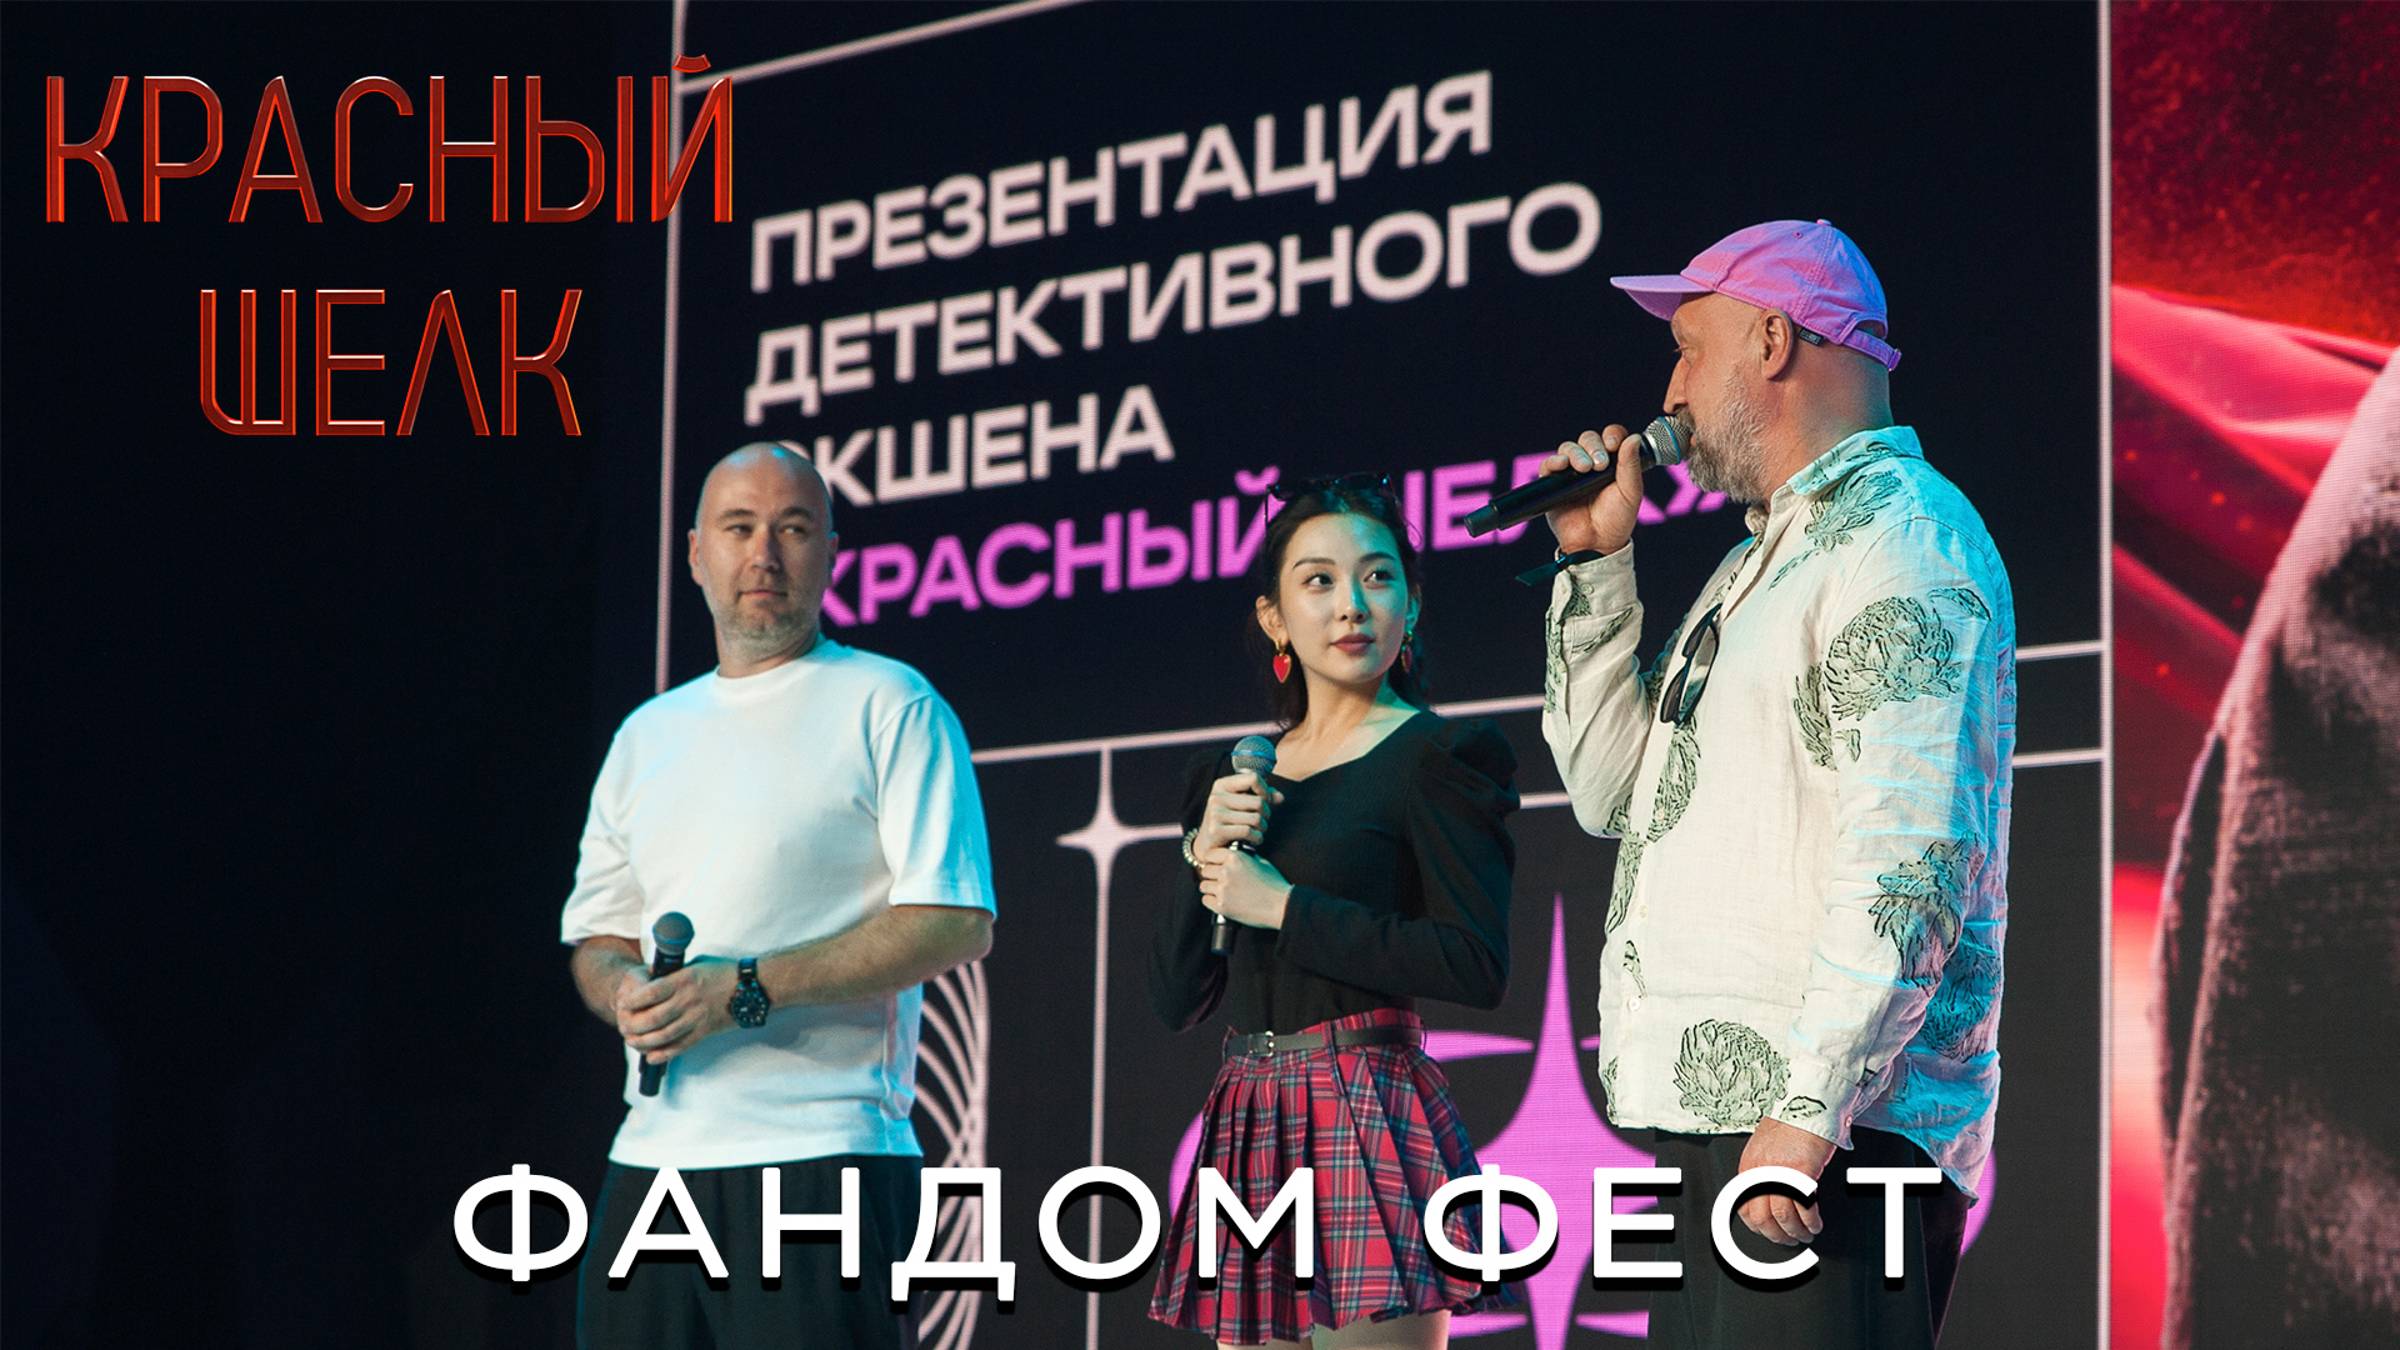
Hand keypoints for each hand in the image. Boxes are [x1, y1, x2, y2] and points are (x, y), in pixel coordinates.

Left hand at [614, 957, 737, 1064]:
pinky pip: (680, 1047)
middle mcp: (689, 1000)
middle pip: (652, 1019)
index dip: (632, 1001)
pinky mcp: (704, 1032)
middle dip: (633, 1025)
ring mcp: (697, 1018)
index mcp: (684, 980)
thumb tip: (650, 984)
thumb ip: (674, 977)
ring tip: (633, 1041)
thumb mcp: (695, 967)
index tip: (623, 1004)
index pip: (650, 993)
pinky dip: (663, 1054)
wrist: (751, 987)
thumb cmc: (723, 972)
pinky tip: (651, 1056)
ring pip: (663, 1036)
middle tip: (624, 1027)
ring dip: (643, 1042)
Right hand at [1196, 771, 1282, 858]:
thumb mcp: (1242, 804)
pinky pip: (1248, 832)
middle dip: (1266, 814)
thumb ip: (1262, 796)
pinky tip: (1253, 840)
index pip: (1253, 778)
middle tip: (1262, 821)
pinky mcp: (1216, 831)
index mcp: (1222, 785)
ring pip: (1256, 818)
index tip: (1265, 801)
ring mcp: (1215, 814)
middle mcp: (1216, 797)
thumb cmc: (1230, 820)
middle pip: (1259, 802)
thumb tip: (1280, 797)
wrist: (1208, 844)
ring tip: (1258, 831)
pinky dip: (1257, 838)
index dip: (1265, 790)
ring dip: (1262, 828)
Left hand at [1197, 848, 1292, 929]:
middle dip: (1212, 875)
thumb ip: (1244, 857)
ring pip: (1204, 886)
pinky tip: (1223, 901)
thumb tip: (1234, 855)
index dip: (1213, 860)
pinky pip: (1206, 900)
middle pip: (1206, 870)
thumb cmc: (1274, 884)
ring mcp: (1222, 889)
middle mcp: (1226, 871)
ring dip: (1211, 888)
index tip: (1216, 865)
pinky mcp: (1222, 906)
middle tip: (1221, 880)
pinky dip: (1212, 901)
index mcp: (1235, 857)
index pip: (1210, 854)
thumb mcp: (1261, 862)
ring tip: (1223, 891)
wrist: (1280, 906)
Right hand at [1538, 425, 1650, 556]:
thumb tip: (1634, 438)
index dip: (1611, 436)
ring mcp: (1571, 473)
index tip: (1613, 445)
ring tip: (1584, 469)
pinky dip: (1553, 461)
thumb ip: (1631, 465)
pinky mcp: (1553, 484)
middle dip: (1593, 447)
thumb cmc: (1617, 519)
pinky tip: (1561, 465)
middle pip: (1588, 439)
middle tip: (1599, 465)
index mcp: (1612, 462)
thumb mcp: (1630, 491)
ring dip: (1576, 454)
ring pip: (1568, 448)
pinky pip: (1548, 465)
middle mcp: (1591, 463)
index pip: (1610, 436)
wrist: (1596, 543)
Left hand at [1735, 1116, 1837, 1245]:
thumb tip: (1767, 1199)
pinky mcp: (1802, 1173)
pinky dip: (1811, 1222)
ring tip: (1806, 1235)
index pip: (1743, 1207)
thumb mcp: (1766, 1150)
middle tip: (1789, 1241)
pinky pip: (1804, 1208)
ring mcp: (1780, 1173)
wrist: (1808, 1106)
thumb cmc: (1790, 1125)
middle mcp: (1760, 1172)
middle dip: (1776, 1236)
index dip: (1756, 1227)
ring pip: (1783, 1218)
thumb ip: (1763, 1173)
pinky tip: (1815, 1224)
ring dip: (1796, 1232)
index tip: (1769, 1233)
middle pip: (1762, 1218)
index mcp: (1748, 1167)